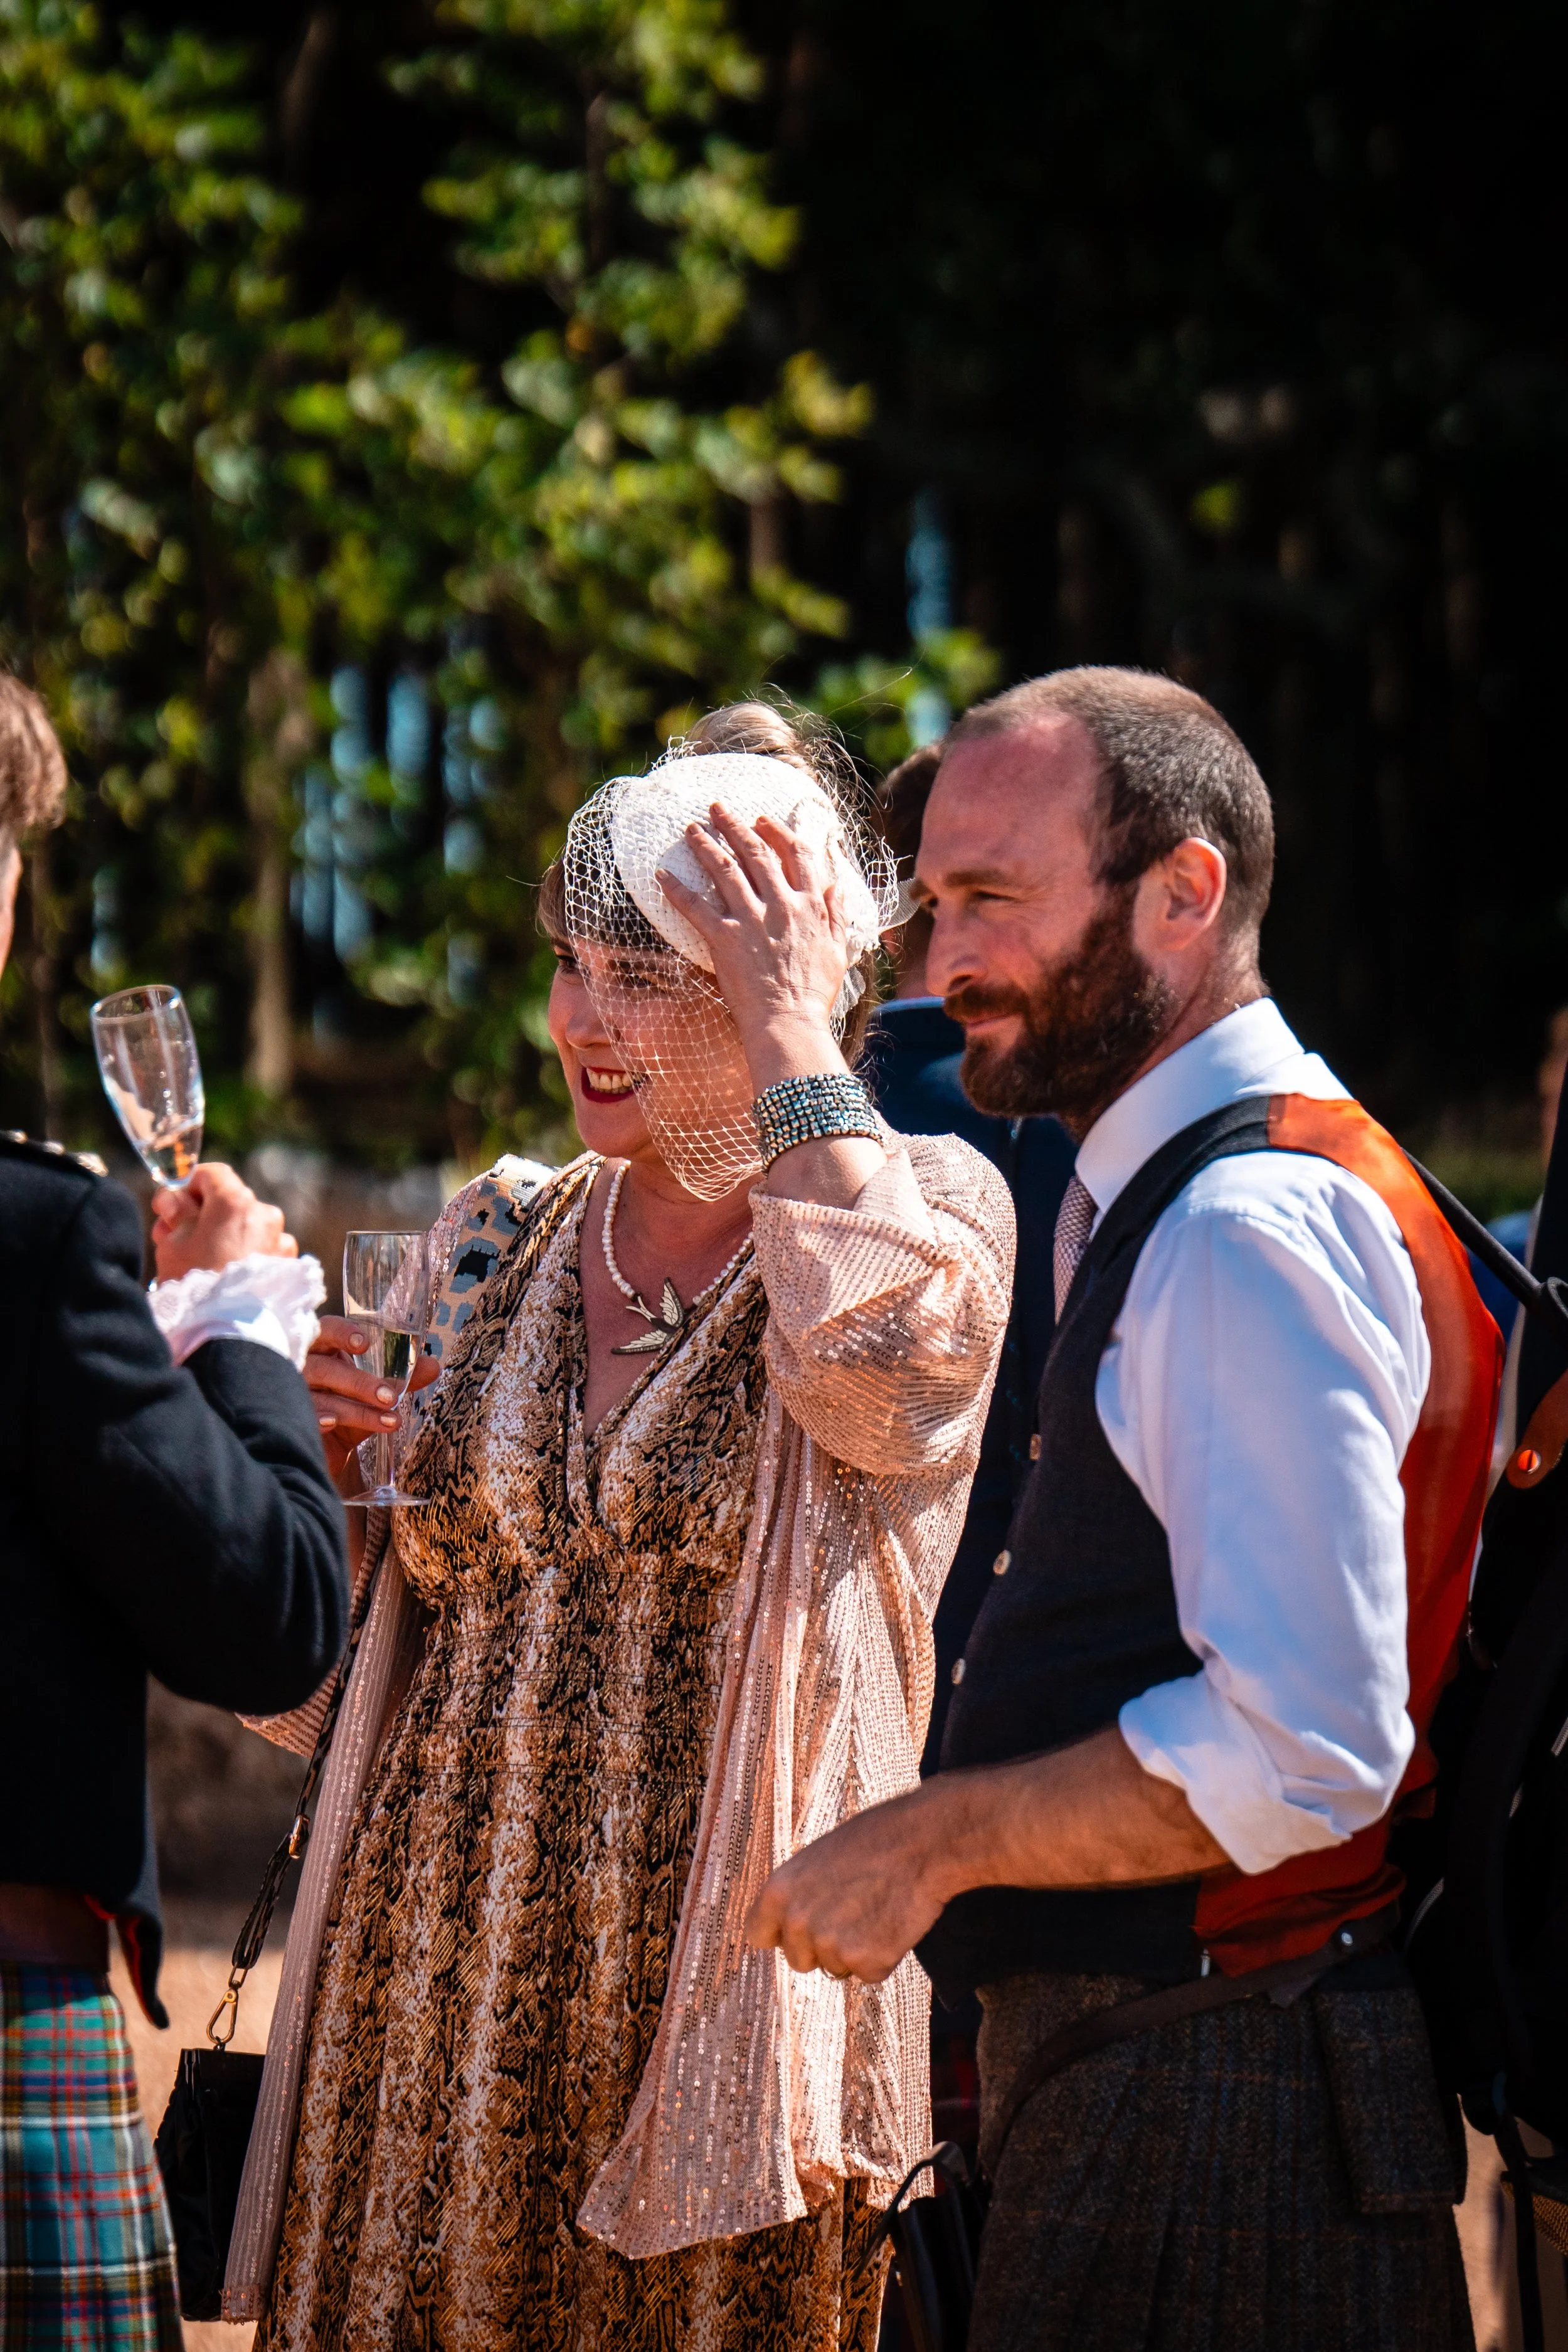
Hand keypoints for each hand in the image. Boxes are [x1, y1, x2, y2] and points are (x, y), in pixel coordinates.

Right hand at [151, 1161, 298, 1279]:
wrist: (227, 1331)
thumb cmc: (194, 1283)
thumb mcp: (173, 1242)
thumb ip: (177, 1213)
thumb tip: (178, 1202)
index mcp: (236, 1201)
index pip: (213, 1175)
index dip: (188, 1186)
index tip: (171, 1206)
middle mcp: (266, 1215)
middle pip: (230, 1202)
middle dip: (202, 1214)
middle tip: (173, 1235)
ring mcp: (281, 1241)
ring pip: (247, 1227)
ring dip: (224, 1235)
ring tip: (200, 1260)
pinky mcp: (288, 1266)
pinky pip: (262, 1250)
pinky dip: (245, 1254)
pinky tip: (226, 1274)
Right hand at [305, 1314, 441, 1483]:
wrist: (329, 1448)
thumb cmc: (350, 1406)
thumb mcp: (378, 1392)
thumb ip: (405, 1377)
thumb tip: (434, 1365)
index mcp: (322, 1348)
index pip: (326, 1329)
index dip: (342, 1333)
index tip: (364, 1343)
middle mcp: (303, 1366)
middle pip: (323, 1366)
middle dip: (358, 1381)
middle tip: (390, 1396)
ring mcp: (291, 1393)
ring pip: (317, 1395)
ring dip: (355, 1408)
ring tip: (389, 1420)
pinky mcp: (289, 1419)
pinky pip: (302, 1416)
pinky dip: (319, 1419)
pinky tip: (334, 1424)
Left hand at [657, 802, 852, 1086]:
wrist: (790, 1022)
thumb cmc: (814, 993)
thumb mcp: (837, 950)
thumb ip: (836, 913)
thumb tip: (836, 885)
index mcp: (809, 904)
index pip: (797, 854)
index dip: (779, 831)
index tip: (763, 819)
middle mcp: (780, 904)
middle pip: (755, 852)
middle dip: (735, 825)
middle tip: (717, 808)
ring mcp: (751, 919)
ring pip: (724, 870)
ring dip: (705, 844)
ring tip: (690, 829)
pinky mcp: (724, 938)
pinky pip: (695, 907)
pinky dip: (676, 890)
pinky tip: (661, 875)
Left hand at [745, 1784, 954, 1984]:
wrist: (923, 1841)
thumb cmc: (874, 1840)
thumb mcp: (817, 1859)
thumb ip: (797, 1895)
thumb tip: (790, 1925)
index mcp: (778, 1891)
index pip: (758, 1935)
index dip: (782, 1934)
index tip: (799, 1930)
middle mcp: (798, 1923)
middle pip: (799, 1960)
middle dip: (821, 1946)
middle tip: (853, 1912)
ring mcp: (832, 1946)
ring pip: (836, 1967)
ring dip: (855, 1949)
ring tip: (877, 1908)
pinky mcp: (868, 1962)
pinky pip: (869, 1973)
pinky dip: (883, 1957)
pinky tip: (893, 1923)